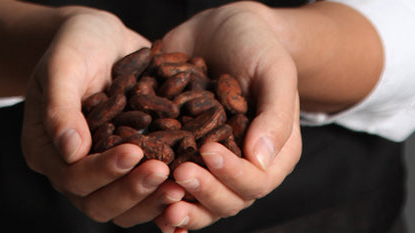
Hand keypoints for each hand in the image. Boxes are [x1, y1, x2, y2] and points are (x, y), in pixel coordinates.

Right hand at [21, 7, 184, 225]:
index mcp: (46, 149)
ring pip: (124, 208)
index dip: (102, 170)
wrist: (104, 38)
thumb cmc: (77, 43)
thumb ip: (61, 106)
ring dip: (151, 200)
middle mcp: (73, 167)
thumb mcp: (63, 64)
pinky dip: (164, 193)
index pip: (72, 176)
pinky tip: (189, 185)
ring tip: (181, 184)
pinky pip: (146, 193)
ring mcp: (103, 170)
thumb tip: (72, 151)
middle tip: (164, 172)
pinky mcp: (130, 166)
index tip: (134, 152)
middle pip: (97, 203)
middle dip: (131, 191)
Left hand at [155, 2, 301, 230]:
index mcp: (271, 153)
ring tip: (157, 200)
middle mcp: (240, 165)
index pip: (256, 181)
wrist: (220, 28)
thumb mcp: (274, 72)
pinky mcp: (179, 153)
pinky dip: (155, 193)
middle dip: (203, 192)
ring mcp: (207, 163)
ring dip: (178, 204)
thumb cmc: (256, 46)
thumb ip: (275, 115)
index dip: (233, 175)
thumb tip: (260, 160)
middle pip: (226, 201)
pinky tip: (139, 190)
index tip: (209, 151)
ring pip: (197, 201)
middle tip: (179, 173)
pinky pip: (169, 182)